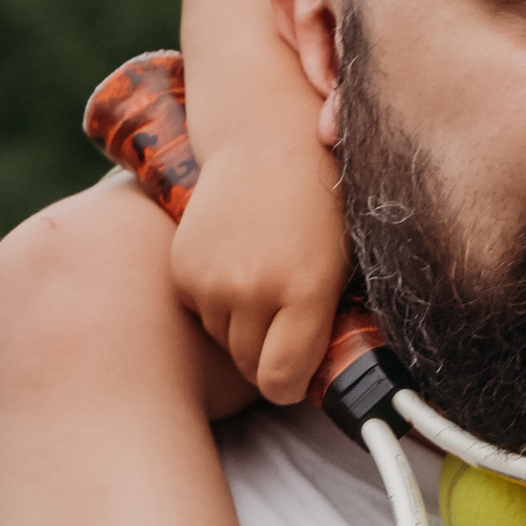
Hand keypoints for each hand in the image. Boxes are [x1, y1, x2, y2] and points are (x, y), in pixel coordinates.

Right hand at [171, 122, 351, 402]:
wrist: (267, 139)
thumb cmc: (319, 203)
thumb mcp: (343, 263)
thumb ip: (325, 322)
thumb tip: (307, 379)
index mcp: (305, 290)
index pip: (281, 381)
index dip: (289, 386)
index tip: (294, 375)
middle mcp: (253, 289)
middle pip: (250, 366)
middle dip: (266, 356)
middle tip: (282, 320)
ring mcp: (211, 279)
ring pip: (222, 339)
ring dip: (239, 326)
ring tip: (260, 280)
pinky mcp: (182, 267)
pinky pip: (197, 311)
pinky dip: (214, 301)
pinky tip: (234, 264)